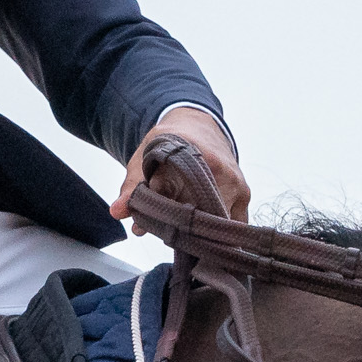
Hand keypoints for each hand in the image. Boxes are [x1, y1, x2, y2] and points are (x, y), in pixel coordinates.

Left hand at [118, 106, 249, 222]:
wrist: (199, 127)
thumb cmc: (172, 142)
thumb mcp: (145, 158)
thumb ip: (132, 186)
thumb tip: (117, 211)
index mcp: (204, 162)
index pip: (189, 207)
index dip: (169, 223)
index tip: (151, 229)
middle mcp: (227, 177)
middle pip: (208, 222)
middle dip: (185, 232)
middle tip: (164, 233)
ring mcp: (239, 189)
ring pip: (222, 228)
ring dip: (202, 234)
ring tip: (181, 229)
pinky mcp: (244, 198)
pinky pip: (234, 224)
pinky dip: (217, 233)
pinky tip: (200, 230)